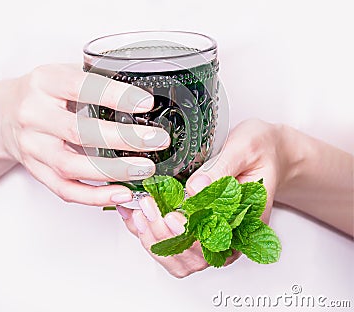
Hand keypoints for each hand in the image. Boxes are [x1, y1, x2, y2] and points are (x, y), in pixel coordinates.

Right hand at [0, 64, 169, 205]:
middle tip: (156, 140)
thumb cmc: (43, 93)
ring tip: (145, 169)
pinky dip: (96, 196)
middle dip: (124, 138)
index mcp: (45, 82)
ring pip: (72, 166)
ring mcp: (32, 146)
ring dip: (114, 171)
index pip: (83, 88)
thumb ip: (95, 79)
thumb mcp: (63, 73)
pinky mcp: (35, 170)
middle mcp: (34, 114)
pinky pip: (65, 189)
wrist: (4, 114)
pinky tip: (122, 192)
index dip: (116, 97)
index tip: (145, 104)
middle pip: (80, 131)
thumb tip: (142, 91)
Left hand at [118, 119, 285, 276]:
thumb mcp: (244, 149)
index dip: (189, 234)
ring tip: (140, 211)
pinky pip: (174, 242)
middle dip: (164, 235)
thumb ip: (221, 169)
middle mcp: (231, 233)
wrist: (270, 152)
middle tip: (148, 206)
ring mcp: (215, 232)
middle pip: (193, 256)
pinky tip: (135, 214)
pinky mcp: (202, 225)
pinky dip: (150, 233)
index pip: (215, 241)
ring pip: (180, 256)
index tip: (170, 215)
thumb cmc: (262, 150)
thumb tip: (195, 189)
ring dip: (155, 239)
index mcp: (246, 218)